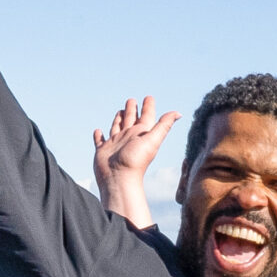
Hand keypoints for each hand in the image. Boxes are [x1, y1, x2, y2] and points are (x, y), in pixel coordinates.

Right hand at [91, 96, 179, 227]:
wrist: (119, 179)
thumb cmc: (136, 161)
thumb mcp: (153, 140)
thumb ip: (164, 126)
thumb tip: (178, 113)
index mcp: (140, 134)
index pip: (146, 116)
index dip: (148, 106)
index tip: (149, 97)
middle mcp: (128, 137)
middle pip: (130, 119)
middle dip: (131, 109)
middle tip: (131, 100)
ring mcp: (115, 144)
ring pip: (116, 127)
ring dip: (118, 119)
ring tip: (119, 111)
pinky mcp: (103, 150)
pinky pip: (100, 140)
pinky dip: (98, 135)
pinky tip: (97, 131)